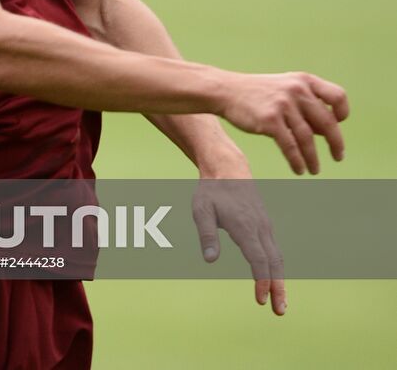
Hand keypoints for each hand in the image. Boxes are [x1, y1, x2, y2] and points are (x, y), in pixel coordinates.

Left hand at [192, 173, 285, 315]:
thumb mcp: (201, 209)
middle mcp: (260, 227)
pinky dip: (276, 268)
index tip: (260, 299)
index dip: (261, 281)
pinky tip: (274, 281)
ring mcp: (265, 226)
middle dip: (278, 288)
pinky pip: (274, 250)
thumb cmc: (211, 191)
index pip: (258, 259)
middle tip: (279, 311)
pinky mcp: (265, 226)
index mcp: (245, 225)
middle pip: (274, 263)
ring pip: (277, 258)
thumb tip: (210, 260)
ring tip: (280, 304)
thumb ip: (206, 234)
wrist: (228, 168)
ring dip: (280, 281)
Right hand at [218, 71, 348, 174]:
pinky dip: (297, 161)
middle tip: (338, 157)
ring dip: (314, 158)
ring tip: (315, 170)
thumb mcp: (285, 88)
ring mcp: (283, 105)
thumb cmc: (258, 93)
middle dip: (336, 143)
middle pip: (327, 122)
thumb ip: (306, 104)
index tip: (338, 124)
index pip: (337, 96)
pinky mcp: (269, 120)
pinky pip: (290, 146)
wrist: (226, 90)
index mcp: (304, 80)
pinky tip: (299, 169)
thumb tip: (328, 132)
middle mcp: (296, 90)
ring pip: (308, 138)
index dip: (342, 112)